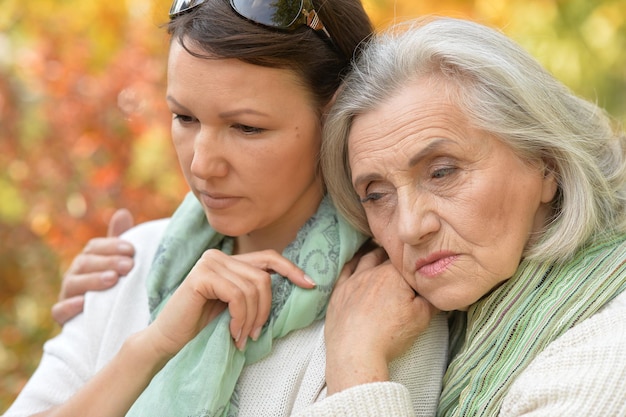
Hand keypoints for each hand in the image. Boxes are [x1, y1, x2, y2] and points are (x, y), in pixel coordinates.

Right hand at [51, 209, 134, 324]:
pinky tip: (84, 303)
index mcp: (88, 260)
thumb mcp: (119, 264)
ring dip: (93, 281)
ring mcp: (67, 296)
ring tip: (112, 280)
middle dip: (108, 262)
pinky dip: (70, 307)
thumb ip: (119, 241)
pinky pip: (59, 311)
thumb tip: (122, 212)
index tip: (132, 249)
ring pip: (73, 284)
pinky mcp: (63, 318)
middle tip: (129, 266)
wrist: (103, 323)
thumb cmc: (114, 288)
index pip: (95, 247)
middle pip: (85, 263)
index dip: (112, 246)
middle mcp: (74, 275)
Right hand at [148, 249, 315, 354]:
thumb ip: (252, 290)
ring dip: (252, 319)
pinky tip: (232, 333)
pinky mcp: (202, 276)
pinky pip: (238, 296)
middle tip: (254, 334)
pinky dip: (240, 318)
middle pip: (263, 278)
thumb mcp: (234, 305)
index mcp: (229, 260)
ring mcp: (209, 263)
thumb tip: (293, 284)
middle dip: (264, 310)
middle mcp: (218, 256)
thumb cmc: (203, 327)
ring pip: (253, 288)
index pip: (268, 258)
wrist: (168, 341)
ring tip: (242, 337)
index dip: (291, 269)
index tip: (311, 284)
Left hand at [324, 247, 437, 393]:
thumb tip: (436, 288)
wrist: (356, 352)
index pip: (406, 259)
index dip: (413, 260)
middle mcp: (372, 271)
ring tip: (381, 253)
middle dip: (395, 256)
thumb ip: (431, 299)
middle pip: (385, 256)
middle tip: (402, 257)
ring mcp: (353, 280)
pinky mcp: (339, 291)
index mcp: (394, 274)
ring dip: (374, 254)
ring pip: (365, 258)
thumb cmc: (390, 335)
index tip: (417, 262)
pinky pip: (346, 270)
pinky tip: (356, 262)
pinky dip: (353, 263)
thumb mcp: (421, 318)